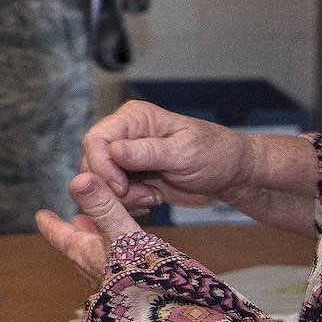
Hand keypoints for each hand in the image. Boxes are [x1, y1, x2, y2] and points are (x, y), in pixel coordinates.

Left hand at [36, 171, 143, 288]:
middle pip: (80, 249)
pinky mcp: (132, 293)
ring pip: (100, 259)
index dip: (52, 225)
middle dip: (76, 233)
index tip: (40, 215)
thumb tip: (77, 179)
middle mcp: (98, 273)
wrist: (167, 320)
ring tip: (97, 234)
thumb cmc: (142, 279)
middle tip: (73, 220)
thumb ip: (102, 207)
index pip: (63, 238)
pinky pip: (118, 270)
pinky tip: (128, 259)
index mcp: (89, 257)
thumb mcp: (122, 235)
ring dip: (97, 244)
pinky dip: (117, 257)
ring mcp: (114, 286)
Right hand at [80, 99, 252, 213]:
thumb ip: (147, 152)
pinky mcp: (131, 177)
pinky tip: (153, 200)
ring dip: (123, 198)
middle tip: (142, 196)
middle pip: (91, 162)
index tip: (122, 187)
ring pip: (100, 183)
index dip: (101, 166)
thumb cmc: (215, 154)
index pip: (95, 139)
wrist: (230, 174)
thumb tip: (113, 151)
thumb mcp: (184, 153)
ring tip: (153, 197)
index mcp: (134, 118)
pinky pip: (113, 196)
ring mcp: (126, 157)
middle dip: (111, 186)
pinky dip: (129, 203)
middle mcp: (125, 134)